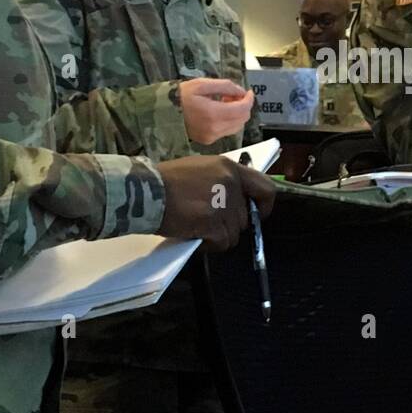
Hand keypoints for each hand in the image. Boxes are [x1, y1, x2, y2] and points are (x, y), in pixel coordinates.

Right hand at [157, 155, 277, 250]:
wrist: (146, 191)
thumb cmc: (167, 180)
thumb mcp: (201, 169)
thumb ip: (222, 181)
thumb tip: (236, 199)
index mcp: (230, 168)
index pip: (265, 188)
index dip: (264, 205)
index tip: (258, 214)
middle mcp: (231, 184)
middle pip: (246, 217)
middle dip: (230, 224)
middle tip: (209, 222)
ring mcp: (224, 205)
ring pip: (234, 233)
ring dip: (218, 235)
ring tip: (197, 226)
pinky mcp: (213, 223)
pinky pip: (222, 242)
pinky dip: (210, 244)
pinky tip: (195, 234)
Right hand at [180, 78, 254, 144]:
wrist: (163, 112)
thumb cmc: (181, 96)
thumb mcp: (202, 84)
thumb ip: (225, 86)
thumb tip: (241, 92)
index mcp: (214, 113)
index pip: (242, 109)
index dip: (249, 99)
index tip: (248, 92)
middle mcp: (215, 128)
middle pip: (242, 119)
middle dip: (243, 106)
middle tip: (232, 95)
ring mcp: (212, 136)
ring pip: (237, 127)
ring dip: (237, 114)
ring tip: (225, 102)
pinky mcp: (208, 140)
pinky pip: (227, 131)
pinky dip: (229, 121)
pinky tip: (219, 112)